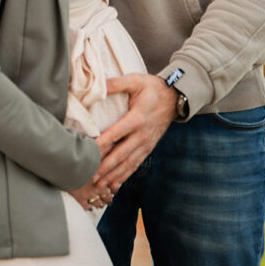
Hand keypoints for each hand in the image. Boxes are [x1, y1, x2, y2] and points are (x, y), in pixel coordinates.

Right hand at [69, 130, 120, 208]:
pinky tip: (88, 204)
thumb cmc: (79, 154)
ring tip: (99, 202)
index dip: (115, 186)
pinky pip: (86, 206)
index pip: (114, 185)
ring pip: (99, 203)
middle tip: (108, 196)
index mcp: (104, 175)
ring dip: (100, 201)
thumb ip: (103, 146)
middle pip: (108, 196)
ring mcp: (89, 194)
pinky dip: (88, 205)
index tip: (114, 185)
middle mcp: (99, 186)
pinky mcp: (79, 199)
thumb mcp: (94, 147)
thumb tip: (110, 141)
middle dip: (108, 196)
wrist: (66, 164)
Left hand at [92, 73, 176, 187]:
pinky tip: (115, 183)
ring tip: (99, 185)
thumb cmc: (153, 88)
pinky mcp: (148, 148)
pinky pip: (136, 164)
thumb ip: (116, 84)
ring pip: (128, 163)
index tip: (89, 152)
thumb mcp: (135, 80)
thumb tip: (98, 85)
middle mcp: (142, 135)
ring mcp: (146, 143)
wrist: (175, 98)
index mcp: (137, 118)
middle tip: (91, 177)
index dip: (102, 144)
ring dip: (113, 175)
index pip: (116, 134)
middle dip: (106, 167)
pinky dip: (125, 175)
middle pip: (121, 154)